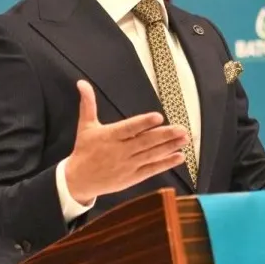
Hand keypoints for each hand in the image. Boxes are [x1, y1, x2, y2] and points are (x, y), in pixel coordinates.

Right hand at [64, 80, 188, 203]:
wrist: (79, 180)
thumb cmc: (84, 150)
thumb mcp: (85, 126)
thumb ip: (88, 104)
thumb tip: (82, 83)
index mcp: (109, 136)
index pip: (129, 128)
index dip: (143, 123)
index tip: (158, 117)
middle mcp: (120, 151)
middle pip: (145, 142)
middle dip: (165, 135)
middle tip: (182, 129)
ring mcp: (128, 165)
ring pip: (152, 155)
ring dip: (170, 147)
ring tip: (184, 140)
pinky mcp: (133, 177)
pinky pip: (152, 169)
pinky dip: (166, 164)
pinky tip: (179, 157)